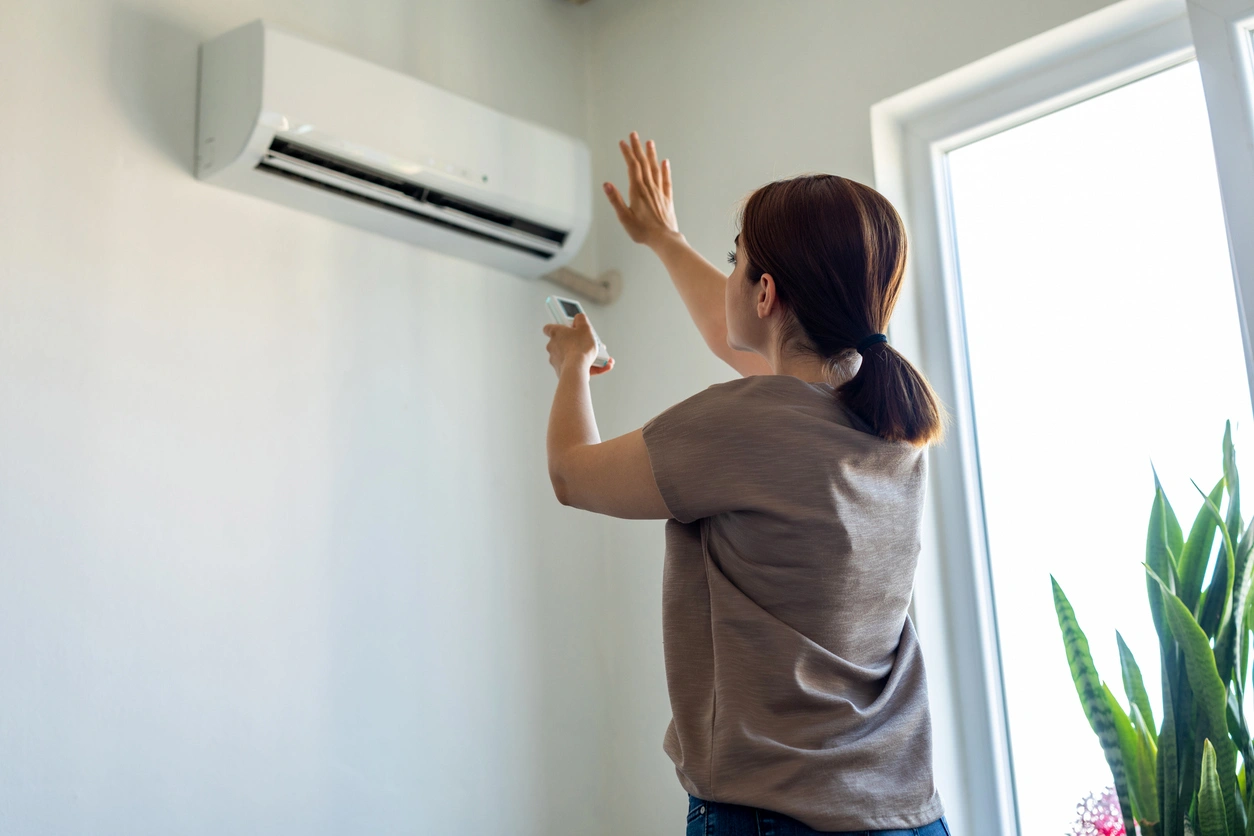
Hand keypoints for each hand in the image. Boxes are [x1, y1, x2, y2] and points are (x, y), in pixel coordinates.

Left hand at [543, 313, 614, 376]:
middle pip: (565, 342)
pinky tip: (603, 365)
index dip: (558, 326)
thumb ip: (581, 319)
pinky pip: (577, 367)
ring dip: (586, 356)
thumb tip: (579, 317)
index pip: (549, 328)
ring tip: (601, 356)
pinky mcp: (562, 371)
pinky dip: (589, 367)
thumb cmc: (579, 348)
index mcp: (555, 333)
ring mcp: (556, 360)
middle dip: (578, 343)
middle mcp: (553, 347)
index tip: (566, 327)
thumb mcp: (585, 327)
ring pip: (573, 356)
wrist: (576, 370)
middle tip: (590, 342)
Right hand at [604, 132, 679, 248]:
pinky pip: (666, 181)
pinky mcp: (667, 199)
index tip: (623, 142)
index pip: (632, 166)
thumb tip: (606, 184)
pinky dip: (665, 170)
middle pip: (643, 163)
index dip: (627, 153)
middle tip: (634, 134)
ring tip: (649, 142)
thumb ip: (616, 200)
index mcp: (637, 191)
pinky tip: (665, 162)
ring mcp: (659, 192)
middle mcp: (649, 188)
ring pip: (655, 169)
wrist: (664, 239)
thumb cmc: (643, 231)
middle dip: (637, 148)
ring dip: (651, 155)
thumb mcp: (624, 217)